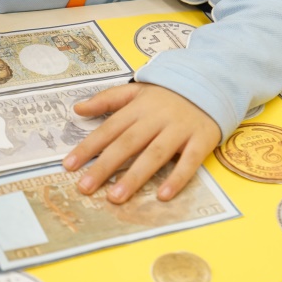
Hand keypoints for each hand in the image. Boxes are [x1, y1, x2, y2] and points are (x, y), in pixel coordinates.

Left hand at [62, 83, 221, 202]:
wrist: (212, 84)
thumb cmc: (168, 95)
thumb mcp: (137, 91)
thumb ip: (107, 99)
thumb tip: (77, 109)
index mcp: (139, 107)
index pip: (109, 128)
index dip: (89, 147)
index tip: (69, 166)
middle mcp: (157, 118)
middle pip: (128, 143)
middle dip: (105, 166)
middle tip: (85, 187)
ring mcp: (180, 129)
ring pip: (155, 154)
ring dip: (135, 176)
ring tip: (116, 197)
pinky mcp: (201, 140)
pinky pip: (189, 162)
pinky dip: (177, 179)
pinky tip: (163, 195)